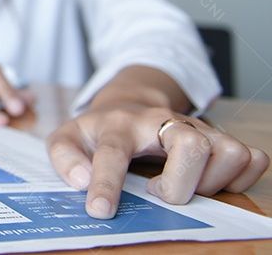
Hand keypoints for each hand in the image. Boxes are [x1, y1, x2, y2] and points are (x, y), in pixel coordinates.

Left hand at [47, 104, 269, 218]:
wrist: (129, 104)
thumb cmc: (100, 130)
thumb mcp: (69, 137)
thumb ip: (64, 156)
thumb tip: (82, 181)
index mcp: (119, 125)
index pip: (113, 153)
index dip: (106, 184)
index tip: (100, 211)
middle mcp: (163, 121)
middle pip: (192, 145)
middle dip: (179, 184)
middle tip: (157, 191)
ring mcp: (197, 127)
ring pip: (229, 152)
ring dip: (210, 183)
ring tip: (183, 185)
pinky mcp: (221, 136)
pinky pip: (252, 159)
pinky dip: (239, 179)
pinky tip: (209, 181)